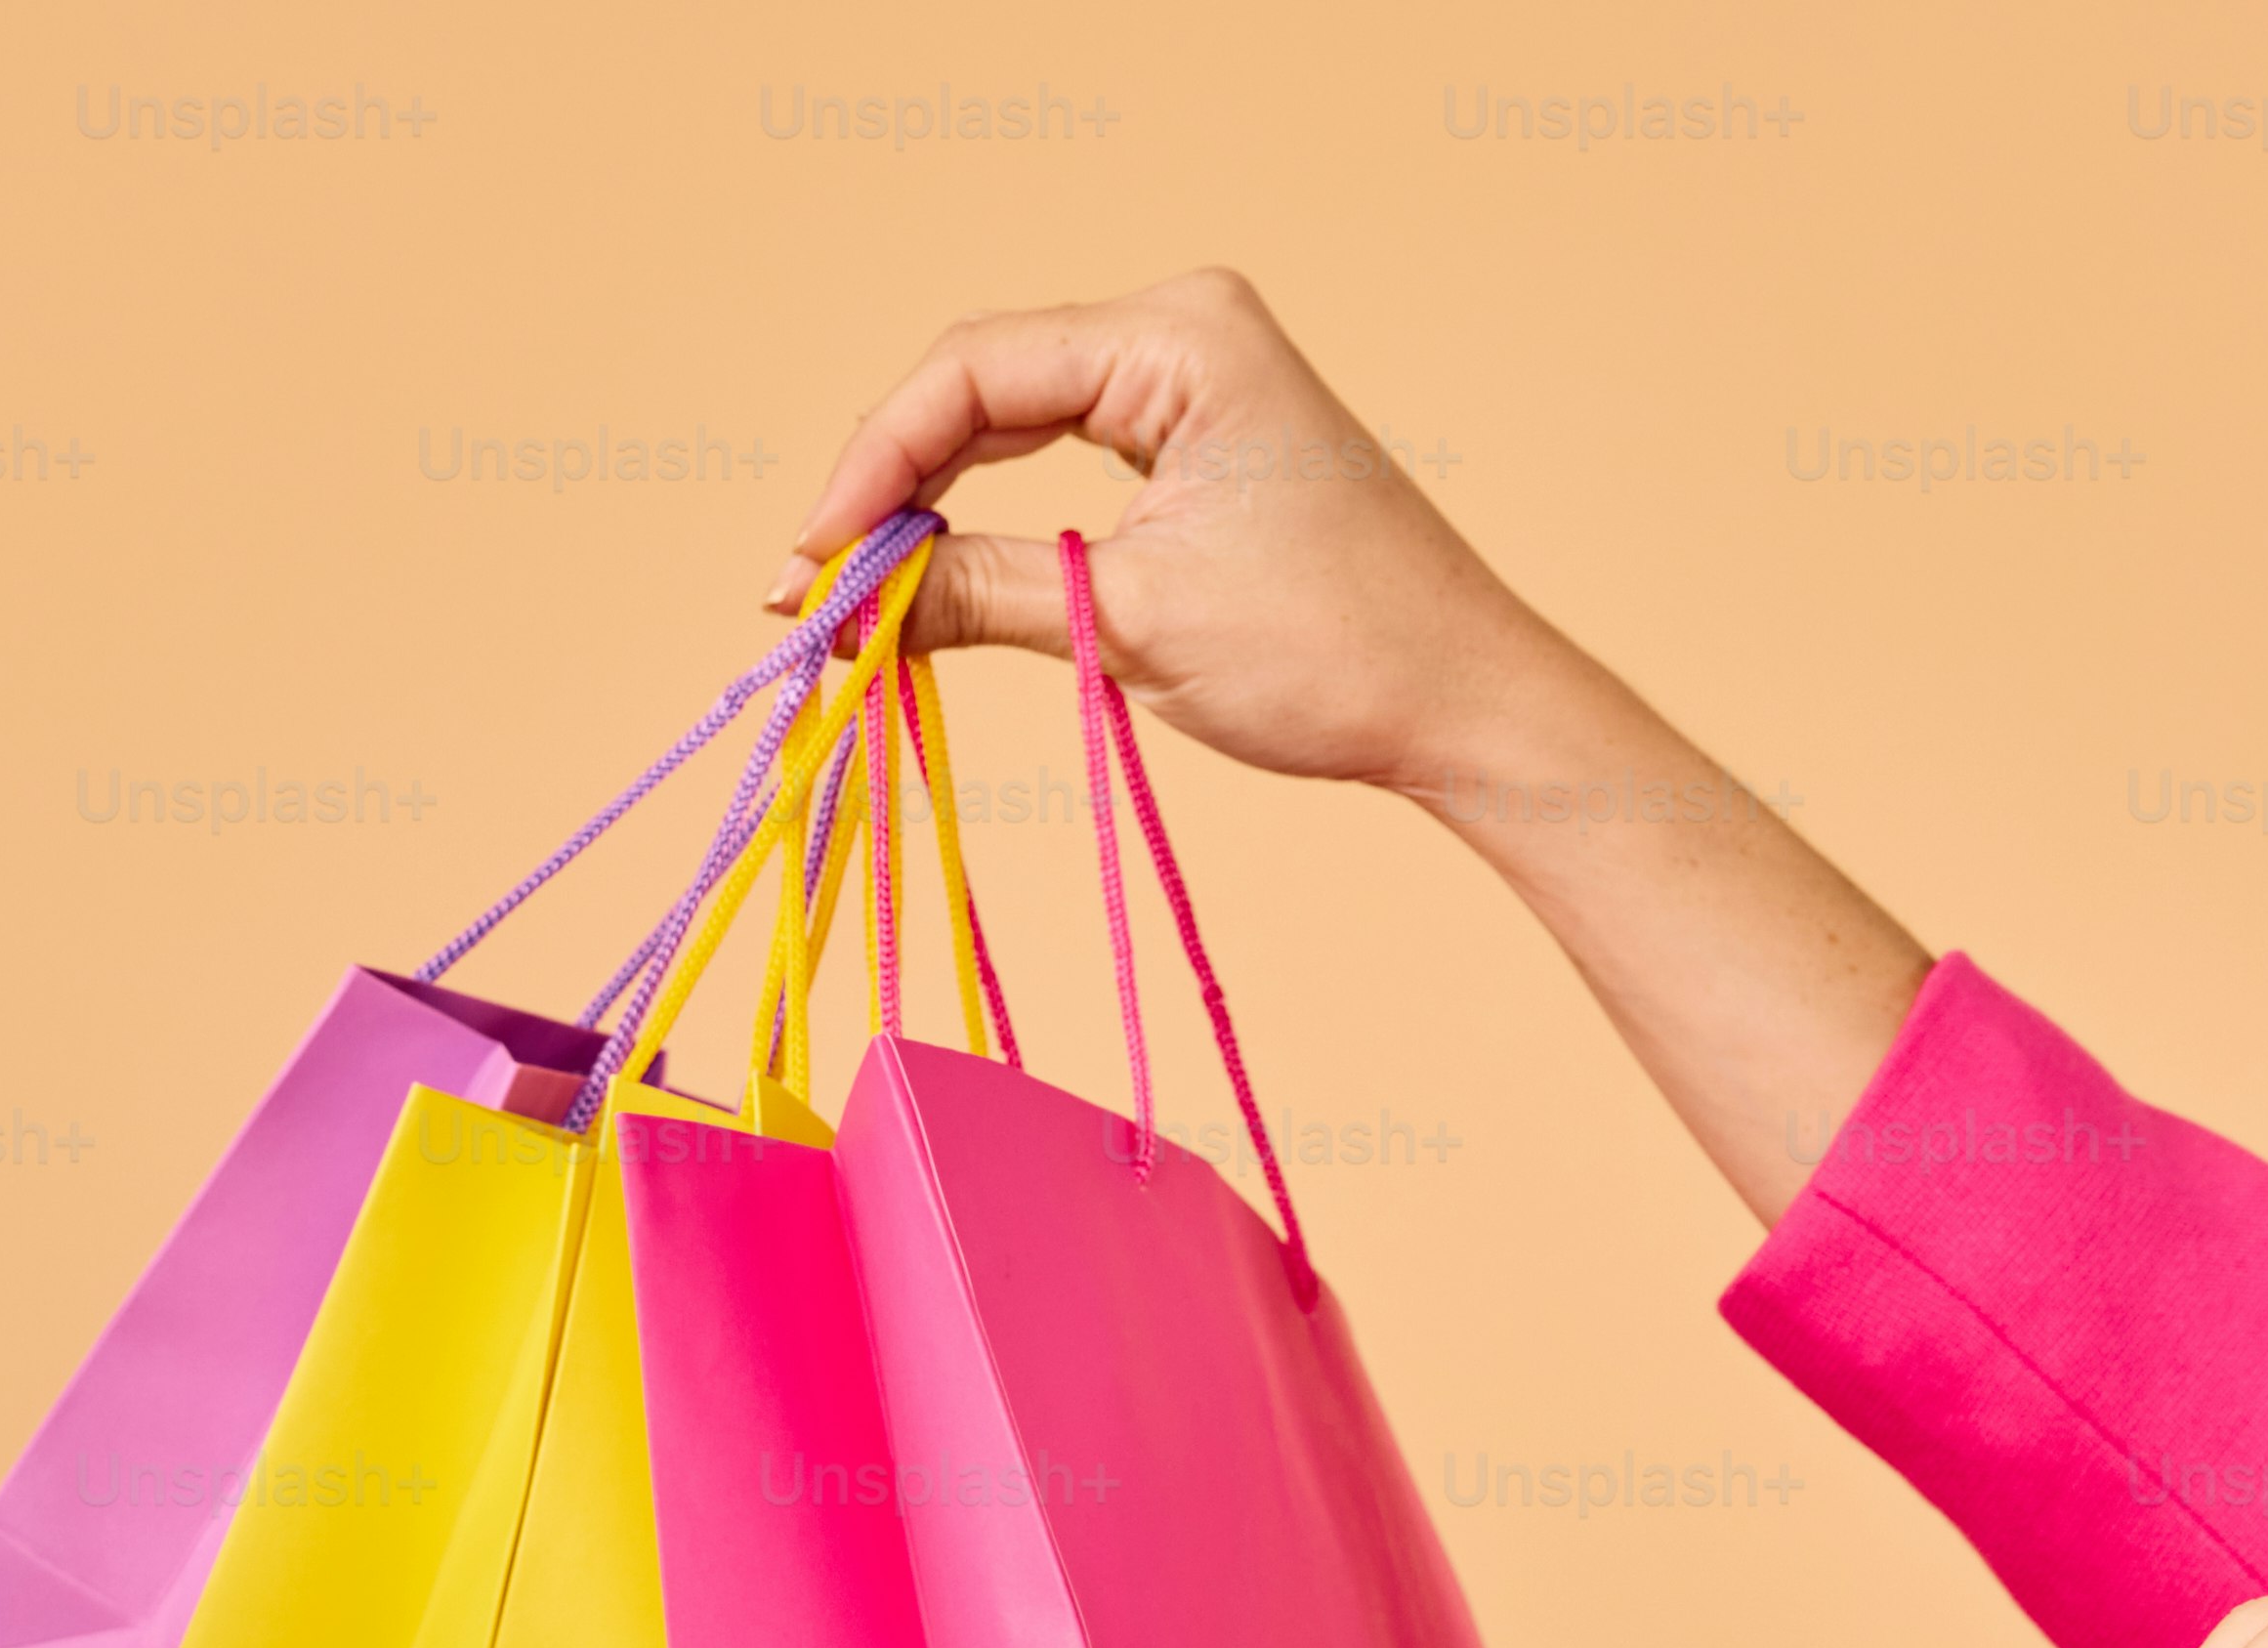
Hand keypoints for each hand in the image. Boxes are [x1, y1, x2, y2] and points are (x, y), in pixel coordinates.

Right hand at [780, 268, 1925, 1221]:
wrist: (1461, 699)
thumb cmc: (1331, 650)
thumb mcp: (1124, 620)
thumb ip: (971, 593)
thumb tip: (844, 607)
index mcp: (1177, 334)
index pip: (970, 369)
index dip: (869, 468)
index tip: (807, 569)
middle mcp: (1180, 328)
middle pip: (976, 383)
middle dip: (885, 487)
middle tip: (807, 595)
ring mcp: (1189, 377)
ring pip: (1003, 417)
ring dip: (924, 502)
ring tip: (850, 594)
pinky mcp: (1192, 436)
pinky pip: (1052, 451)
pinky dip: (984, 512)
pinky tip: (926, 568)